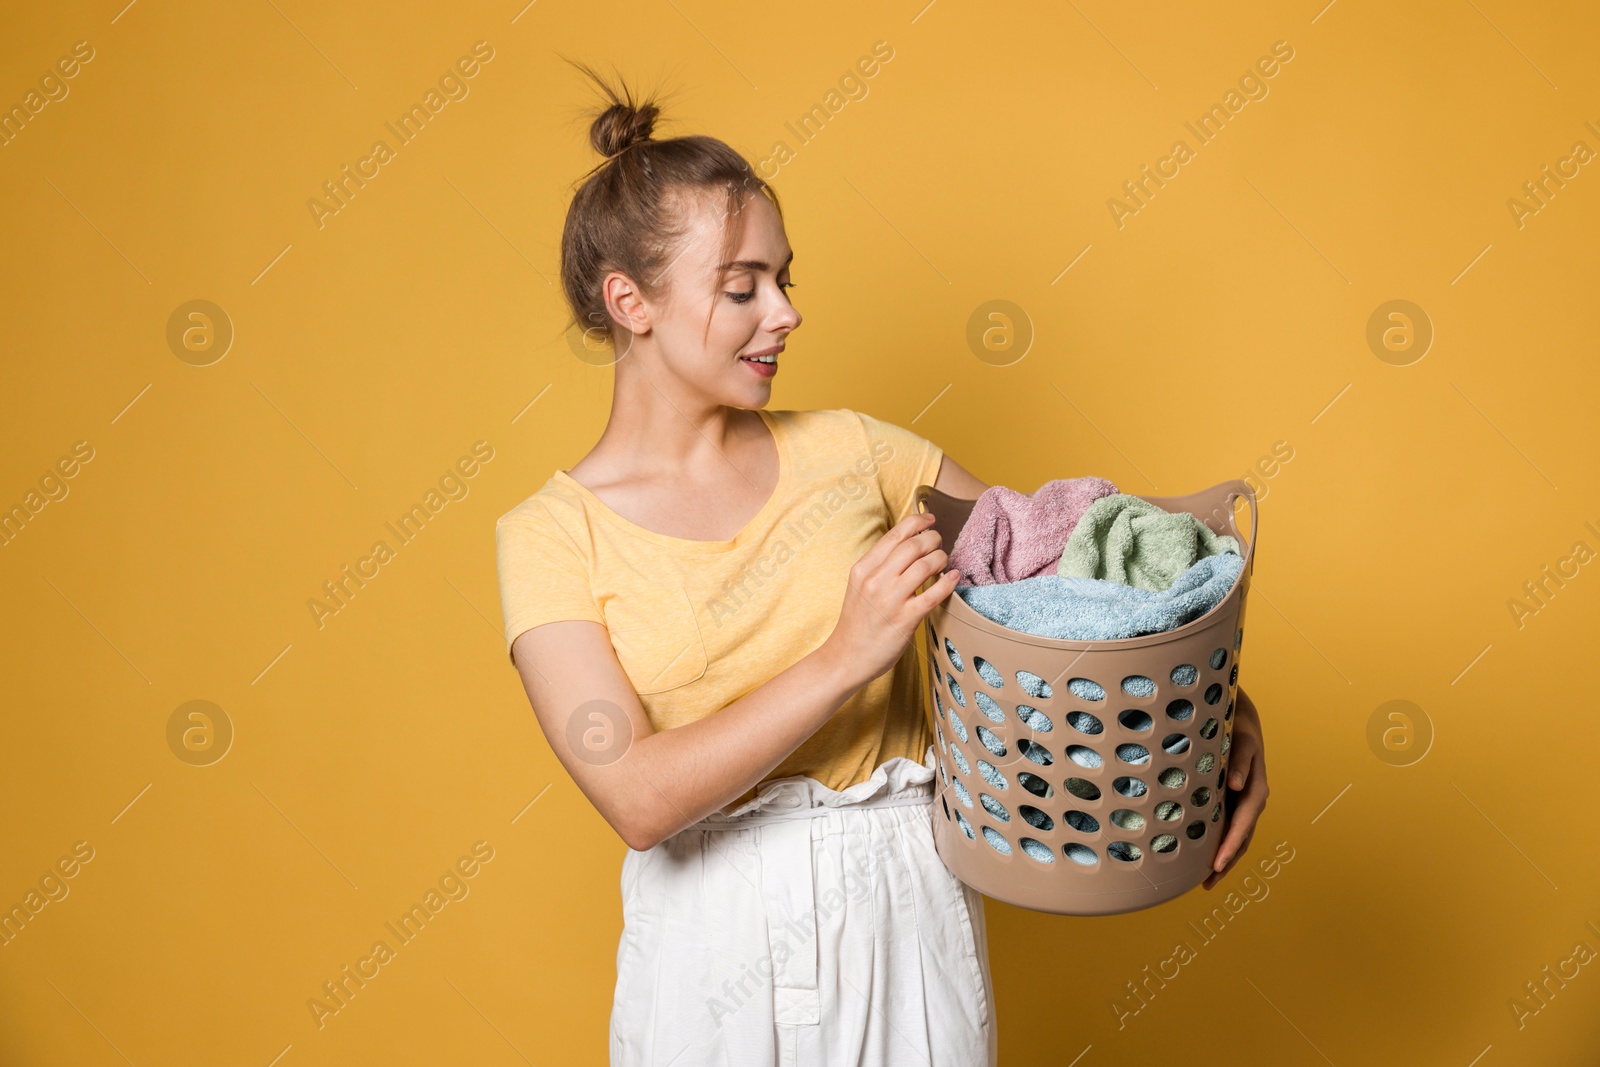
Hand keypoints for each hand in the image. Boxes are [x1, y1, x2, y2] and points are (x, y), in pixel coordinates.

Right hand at [823, 511, 959, 689]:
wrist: (847, 657)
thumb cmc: (857, 622)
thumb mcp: (859, 585)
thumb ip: (879, 565)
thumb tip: (908, 544)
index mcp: (863, 568)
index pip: (895, 534)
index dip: (918, 521)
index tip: (930, 520)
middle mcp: (876, 580)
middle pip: (914, 545)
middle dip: (933, 539)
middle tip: (939, 543)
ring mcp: (891, 600)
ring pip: (926, 565)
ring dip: (941, 558)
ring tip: (944, 561)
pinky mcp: (905, 619)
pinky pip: (934, 593)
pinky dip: (948, 581)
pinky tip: (953, 577)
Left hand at [1202, 686, 1267, 889]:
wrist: (1242, 719)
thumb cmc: (1239, 730)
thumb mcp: (1241, 742)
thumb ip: (1239, 762)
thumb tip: (1235, 785)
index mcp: (1256, 791)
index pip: (1242, 826)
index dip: (1230, 847)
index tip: (1216, 865)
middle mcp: (1252, 801)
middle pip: (1241, 840)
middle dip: (1226, 862)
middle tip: (1206, 884)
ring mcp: (1244, 804)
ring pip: (1236, 838)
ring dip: (1223, 859)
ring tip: (1205, 881)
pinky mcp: (1234, 802)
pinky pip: (1228, 828)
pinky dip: (1219, 844)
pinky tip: (1204, 857)